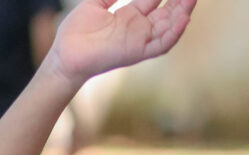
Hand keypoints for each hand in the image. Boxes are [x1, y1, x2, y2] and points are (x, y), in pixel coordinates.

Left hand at [48, 0, 195, 87]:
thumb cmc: (74, 33)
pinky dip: (174, 33)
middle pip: (167, 12)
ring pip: (169, 27)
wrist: (64, 56)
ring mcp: (139, 40)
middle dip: (180, 0)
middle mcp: (137, 28)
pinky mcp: (136, 52)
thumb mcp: (93, 4)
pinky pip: (161, 45)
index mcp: (129, 16)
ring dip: (182, 13)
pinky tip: (184, 18)